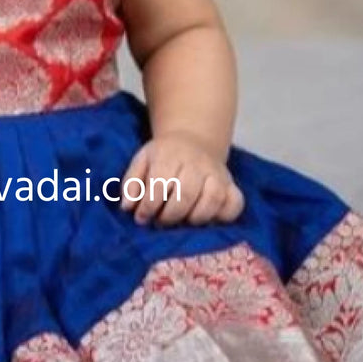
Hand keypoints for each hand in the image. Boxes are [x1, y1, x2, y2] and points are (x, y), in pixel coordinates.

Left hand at [118, 131, 244, 226]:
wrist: (192, 139)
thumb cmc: (163, 156)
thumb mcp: (142, 161)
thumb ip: (131, 183)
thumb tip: (127, 207)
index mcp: (169, 156)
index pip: (160, 183)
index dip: (149, 206)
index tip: (142, 218)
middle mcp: (196, 163)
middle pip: (186, 193)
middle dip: (171, 215)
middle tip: (162, 222)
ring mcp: (216, 173)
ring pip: (213, 198)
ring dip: (197, 217)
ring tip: (184, 222)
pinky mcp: (231, 183)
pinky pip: (235, 202)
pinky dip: (225, 215)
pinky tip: (210, 219)